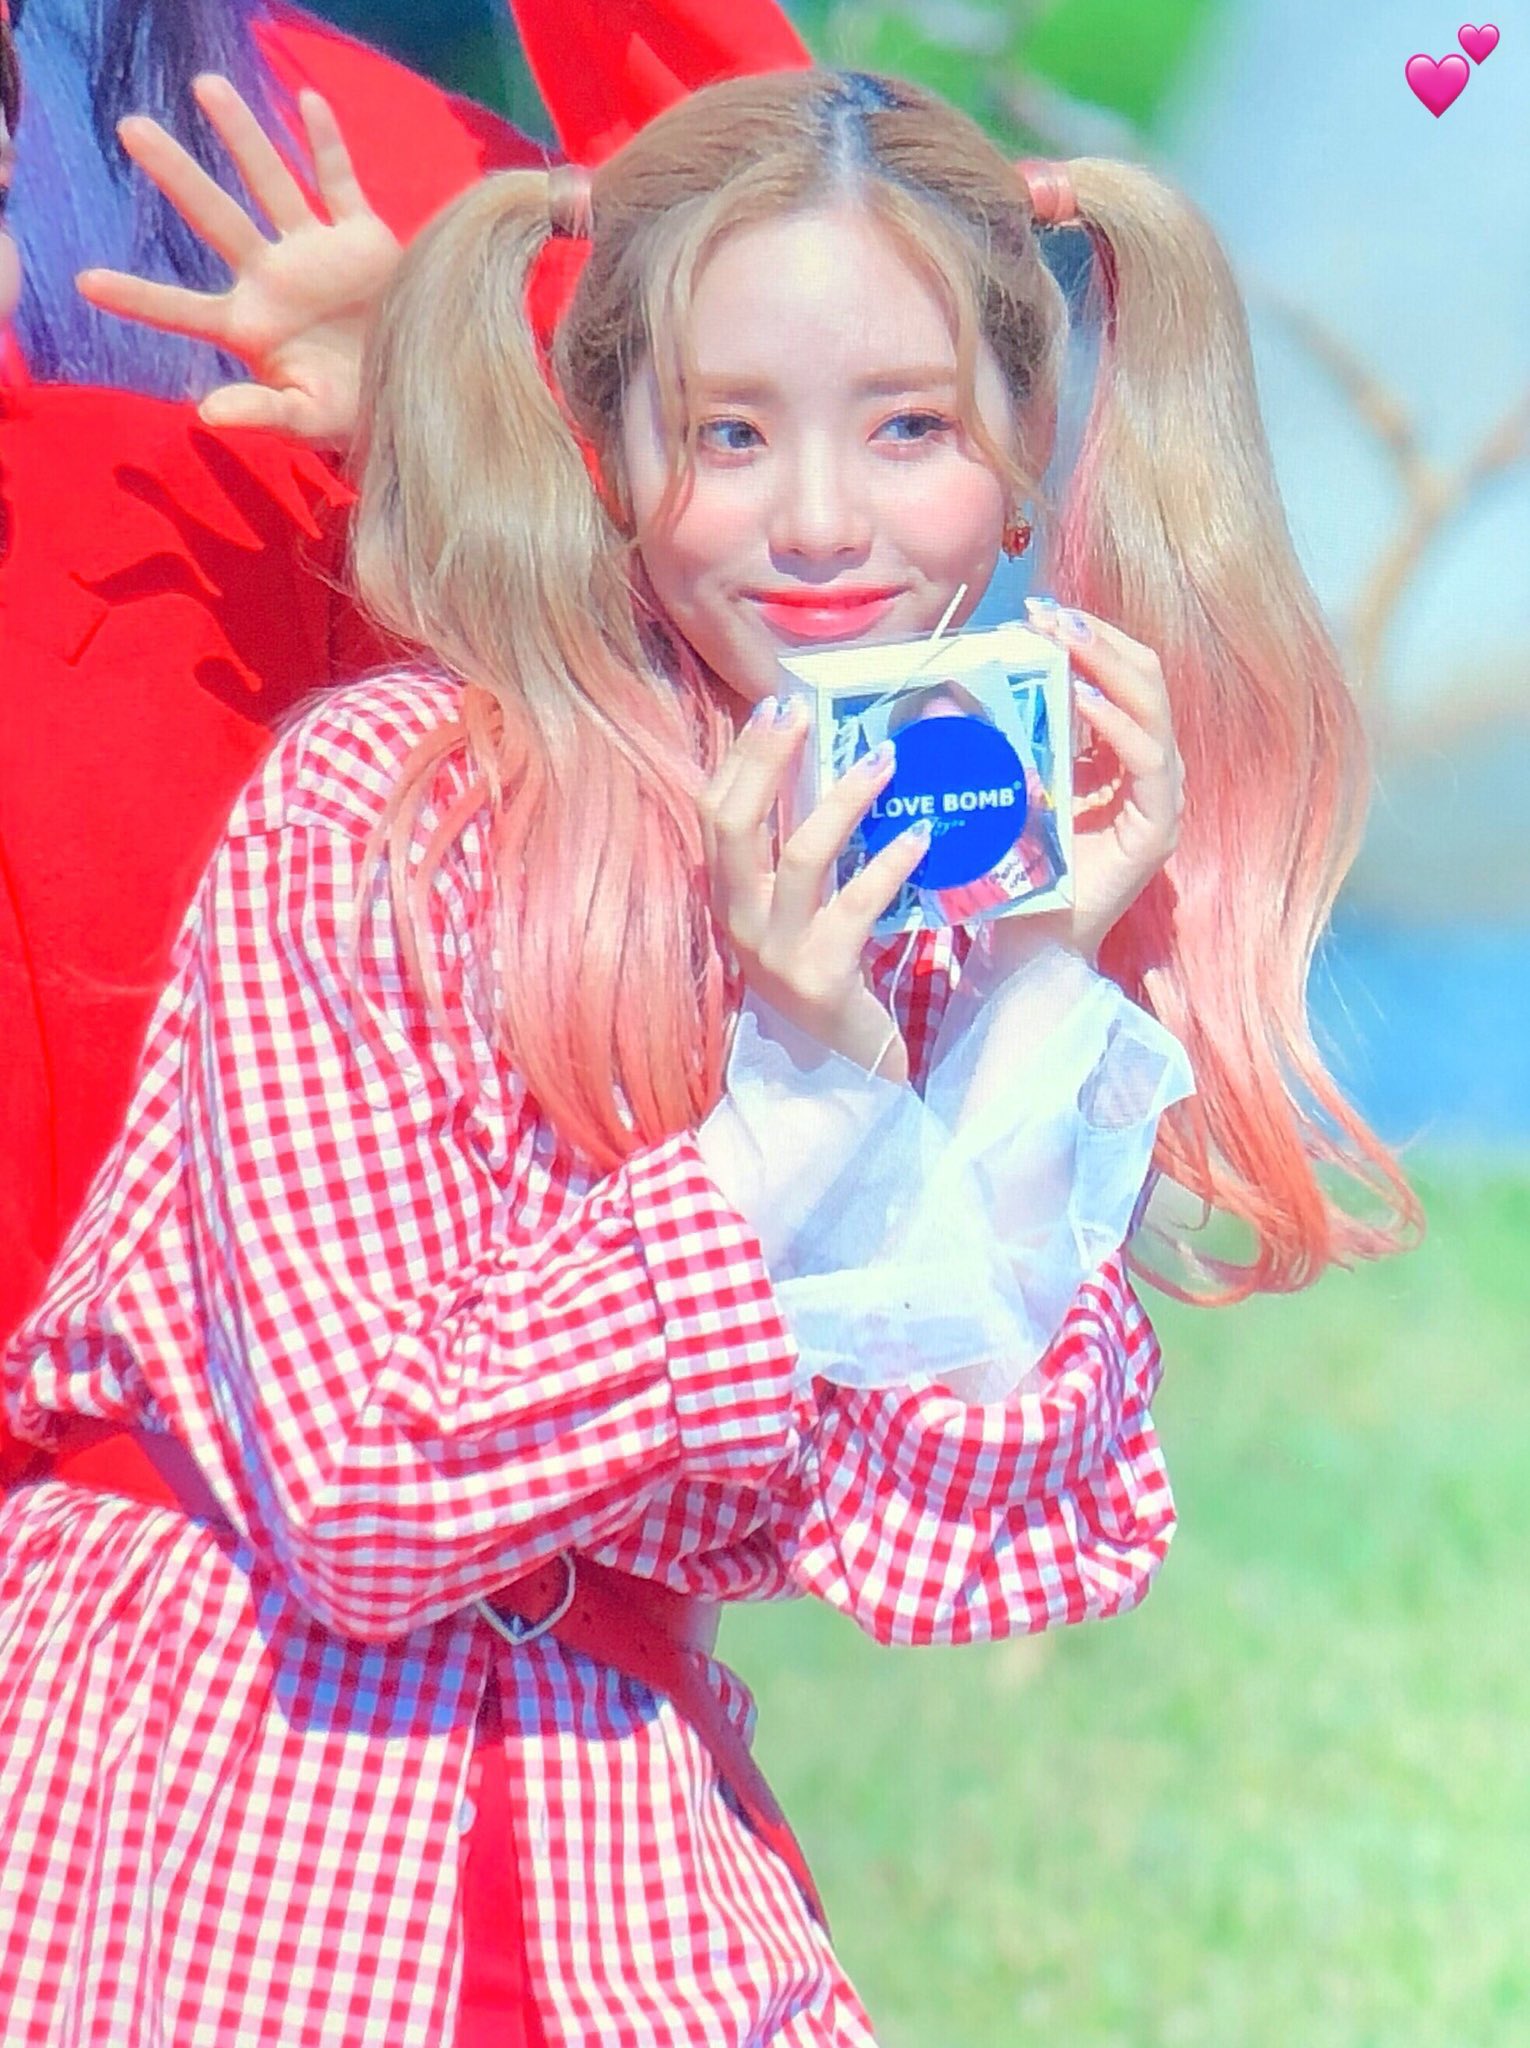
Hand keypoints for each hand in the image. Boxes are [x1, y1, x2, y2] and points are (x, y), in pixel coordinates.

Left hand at [76, 75, 400, 444]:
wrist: (415, 395)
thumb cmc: (349, 415)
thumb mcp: (305, 421)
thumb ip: (261, 412)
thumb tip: (207, 413)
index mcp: (250, 326)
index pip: (182, 310)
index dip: (138, 296)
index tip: (85, 282)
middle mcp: (273, 279)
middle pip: (215, 218)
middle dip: (176, 174)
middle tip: (130, 128)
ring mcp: (315, 253)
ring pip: (271, 183)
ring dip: (242, 136)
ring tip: (206, 86)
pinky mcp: (361, 239)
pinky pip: (339, 182)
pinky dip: (328, 144)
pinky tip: (308, 101)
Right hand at [699, 699, 932, 1082]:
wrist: (844, 1068)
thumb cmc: (830, 971)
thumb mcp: (801, 907)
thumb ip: (799, 850)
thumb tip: (829, 764)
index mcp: (727, 898)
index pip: (712, 811)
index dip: (740, 756)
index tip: (775, 705)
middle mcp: (737, 922)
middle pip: (733, 824)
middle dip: (767, 760)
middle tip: (806, 713)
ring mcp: (774, 953)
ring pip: (797, 858)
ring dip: (842, 801)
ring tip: (885, 761)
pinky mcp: (819, 978)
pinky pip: (855, 907)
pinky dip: (889, 865)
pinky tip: (920, 835)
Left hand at [994, 599, 1183, 967]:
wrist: (1027, 945)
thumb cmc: (1013, 869)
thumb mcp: (1005, 787)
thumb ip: (998, 742)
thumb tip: (947, 693)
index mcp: (1117, 754)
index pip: (1119, 674)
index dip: (1087, 636)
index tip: (1038, 610)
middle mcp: (1147, 770)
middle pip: (1144, 678)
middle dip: (1097, 639)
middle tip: (1047, 614)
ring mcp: (1158, 798)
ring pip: (1152, 708)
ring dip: (1107, 666)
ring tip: (1064, 640)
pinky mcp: (1156, 828)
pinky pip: (1147, 762)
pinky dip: (1117, 726)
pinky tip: (1086, 700)